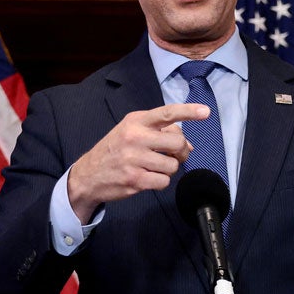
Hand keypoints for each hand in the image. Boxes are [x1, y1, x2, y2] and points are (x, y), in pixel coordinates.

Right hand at [67, 103, 209, 221]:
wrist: (88, 175)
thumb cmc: (114, 150)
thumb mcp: (131, 132)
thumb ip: (158, 133)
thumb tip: (188, 145)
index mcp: (135, 121)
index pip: (166, 113)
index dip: (188, 112)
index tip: (205, 111)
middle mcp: (135, 137)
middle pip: (177, 142)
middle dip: (181, 151)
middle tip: (174, 154)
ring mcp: (134, 159)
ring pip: (172, 165)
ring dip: (168, 168)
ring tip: (154, 167)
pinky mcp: (135, 179)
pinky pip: (164, 181)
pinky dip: (160, 181)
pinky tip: (148, 178)